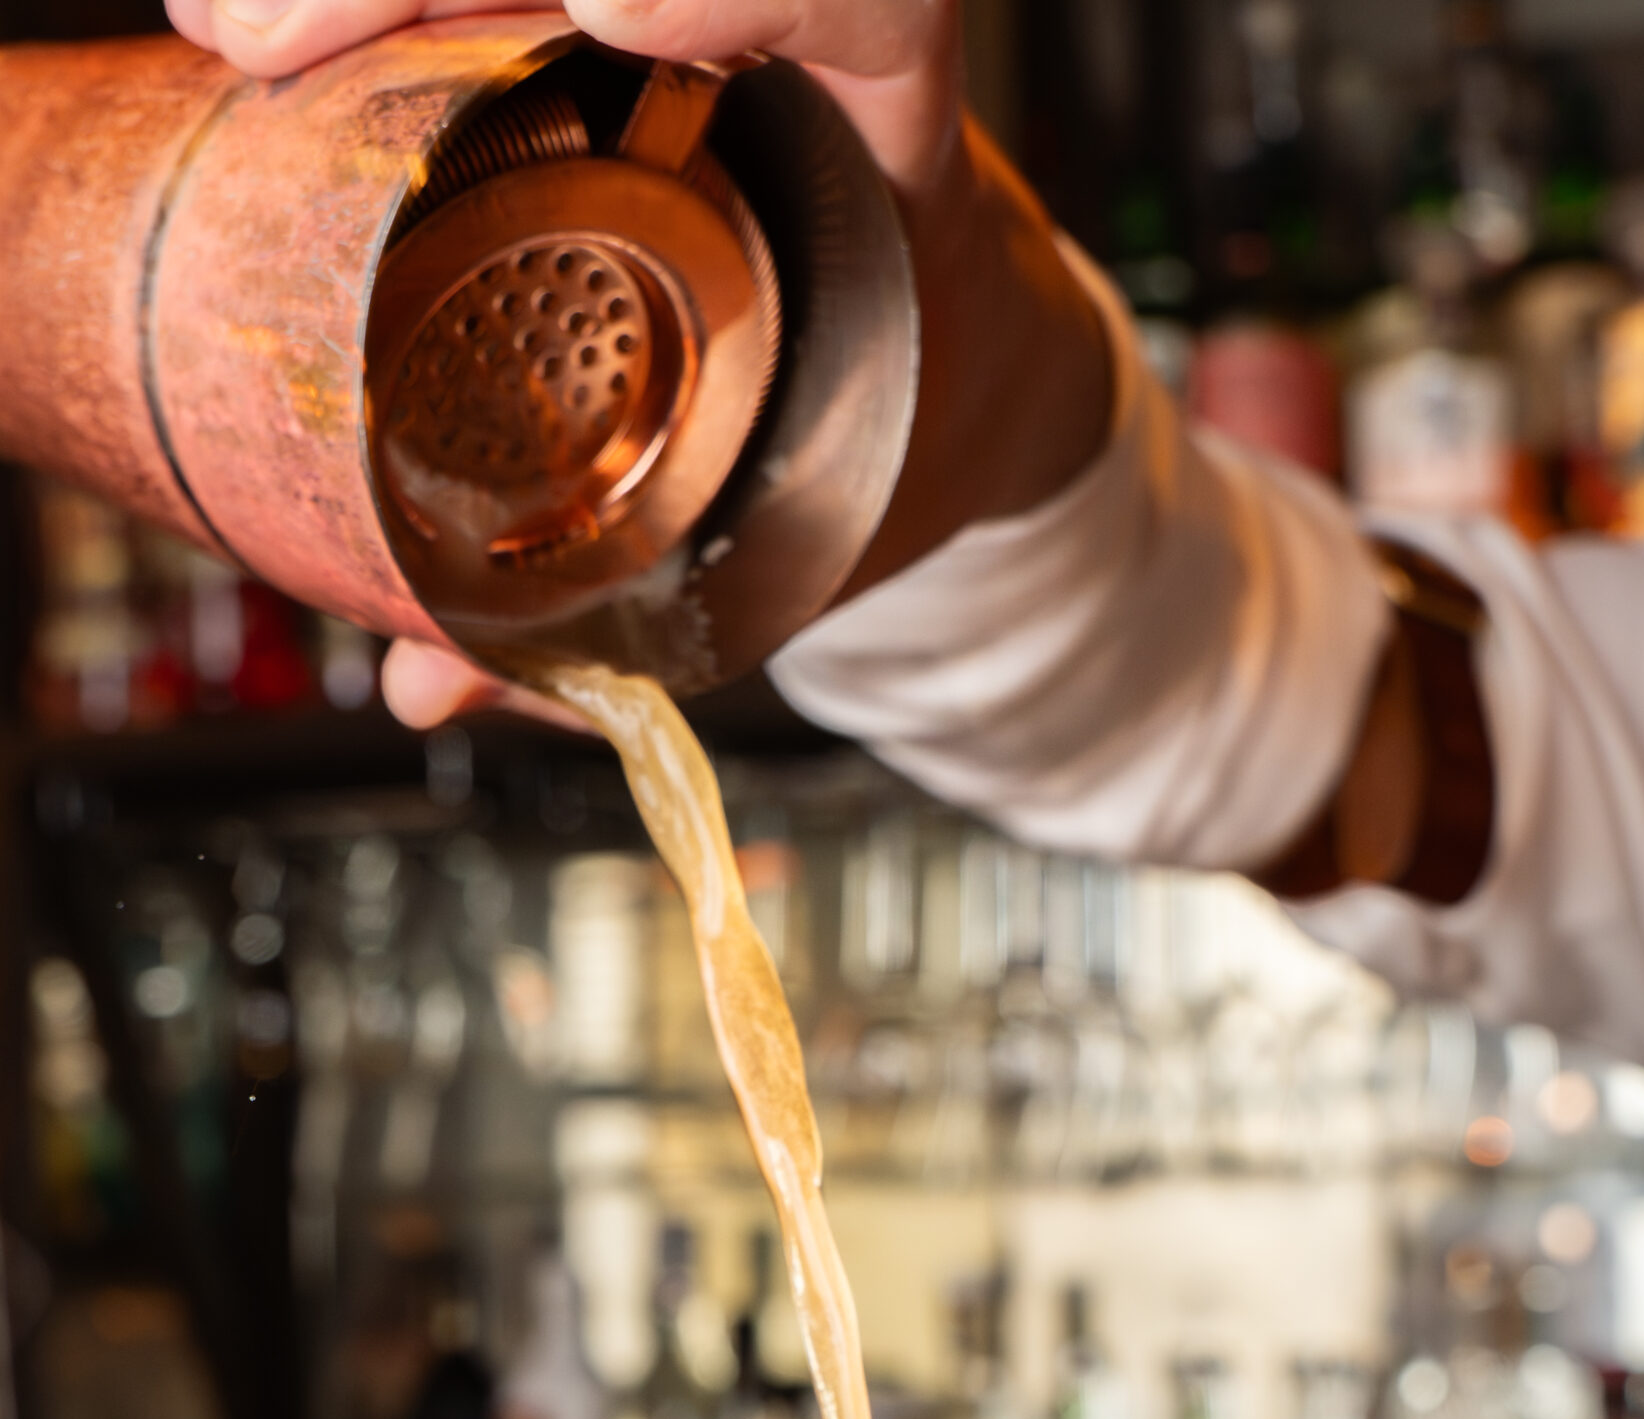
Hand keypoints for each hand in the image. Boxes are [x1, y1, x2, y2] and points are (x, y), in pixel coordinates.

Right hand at [166, 0, 1109, 727]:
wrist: (955, 375)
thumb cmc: (896, 435)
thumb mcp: (790, 544)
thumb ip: (627, 614)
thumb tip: (430, 675)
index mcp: (882, 159)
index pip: (856, 7)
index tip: (605, 6)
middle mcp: (788, 59)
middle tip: (271, 38)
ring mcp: (694, 27)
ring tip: (238, 28)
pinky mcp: (606, 31)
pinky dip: (374, 2)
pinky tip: (247, 21)